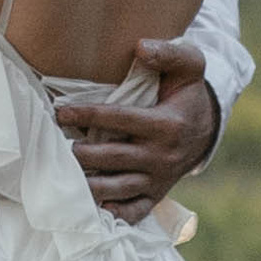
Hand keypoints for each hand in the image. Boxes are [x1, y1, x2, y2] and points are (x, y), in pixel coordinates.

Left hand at [55, 39, 217, 223]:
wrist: (207, 128)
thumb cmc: (188, 92)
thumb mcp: (189, 66)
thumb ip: (169, 53)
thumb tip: (140, 46)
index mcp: (167, 124)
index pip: (120, 119)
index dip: (89, 114)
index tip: (60, 112)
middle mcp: (162, 155)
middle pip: (114, 157)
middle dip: (82, 154)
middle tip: (52, 148)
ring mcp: (158, 178)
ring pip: (119, 187)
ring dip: (90, 185)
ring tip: (62, 179)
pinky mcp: (156, 194)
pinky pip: (136, 211)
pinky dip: (116, 214)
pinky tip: (93, 210)